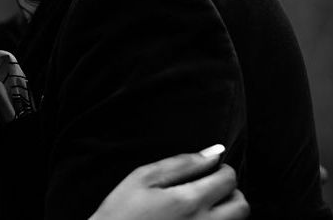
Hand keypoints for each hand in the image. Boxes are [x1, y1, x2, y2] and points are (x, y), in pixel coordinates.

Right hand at [90, 146, 248, 219]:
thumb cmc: (122, 212)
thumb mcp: (143, 178)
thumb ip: (181, 163)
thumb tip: (213, 152)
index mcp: (189, 202)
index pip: (228, 180)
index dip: (222, 168)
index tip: (211, 168)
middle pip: (242, 206)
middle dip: (230, 191)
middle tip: (209, 186)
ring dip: (226, 210)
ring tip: (201, 205)